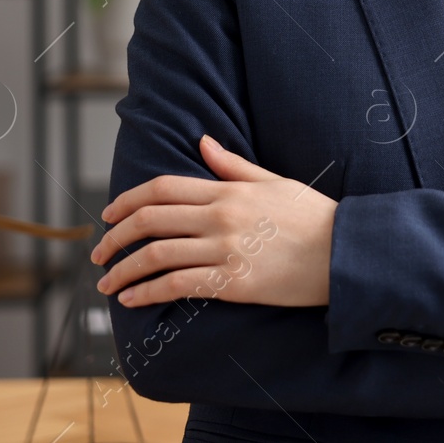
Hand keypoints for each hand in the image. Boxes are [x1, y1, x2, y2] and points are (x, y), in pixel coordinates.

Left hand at [90, 134, 337, 307]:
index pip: (162, 188)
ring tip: (107, 282)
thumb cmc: (314, 216)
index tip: (109, 215)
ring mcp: (225, 250)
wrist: (344, 252)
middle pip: (150, 220)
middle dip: (115, 236)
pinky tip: (131, 300)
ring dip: (123, 270)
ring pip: (156, 256)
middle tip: (99, 252)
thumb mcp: (274, 181)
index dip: (127, 201)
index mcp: (228, 190)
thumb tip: (203, 142)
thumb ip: (233, 165)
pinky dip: (146, 293)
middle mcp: (220, 217)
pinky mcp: (232, 283)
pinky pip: (176, 286)